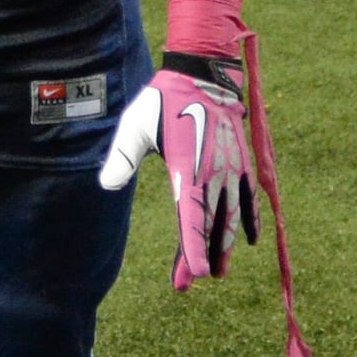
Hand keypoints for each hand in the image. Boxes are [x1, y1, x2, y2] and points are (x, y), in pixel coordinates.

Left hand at [98, 56, 255, 288]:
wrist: (202, 74)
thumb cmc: (163, 100)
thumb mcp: (135, 124)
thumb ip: (122, 156)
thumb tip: (106, 184)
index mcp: (188, 168)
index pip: (191, 219)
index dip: (192, 251)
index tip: (194, 278)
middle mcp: (214, 173)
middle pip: (211, 225)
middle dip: (203, 256)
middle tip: (192, 282)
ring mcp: (231, 168)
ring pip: (231, 216)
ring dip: (225, 245)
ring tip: (220, 272)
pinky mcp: (240, 161)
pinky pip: (249, 197)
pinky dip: (250, 219)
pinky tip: (250, 241)